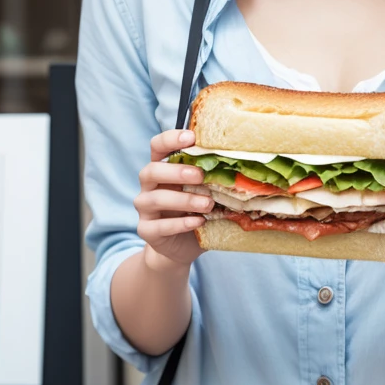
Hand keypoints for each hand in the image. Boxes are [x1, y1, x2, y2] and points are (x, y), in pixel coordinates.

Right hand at [134, 129, 211, 271]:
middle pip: (150, 171)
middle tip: (200, 176)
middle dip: (176, 172)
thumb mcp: (203, 190)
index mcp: (162, 169)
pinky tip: (199, 222)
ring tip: (207, 204)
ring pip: (155, 199)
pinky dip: (181, 223)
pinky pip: (159, 226)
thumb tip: (240, 163)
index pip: (157, 146)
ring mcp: (144, 209)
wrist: (181, 246)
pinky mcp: (146, 230)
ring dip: (183, 200)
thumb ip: (210, 177)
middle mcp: (149, 186)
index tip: (191, 138)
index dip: (170, 139)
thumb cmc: (195, 210)